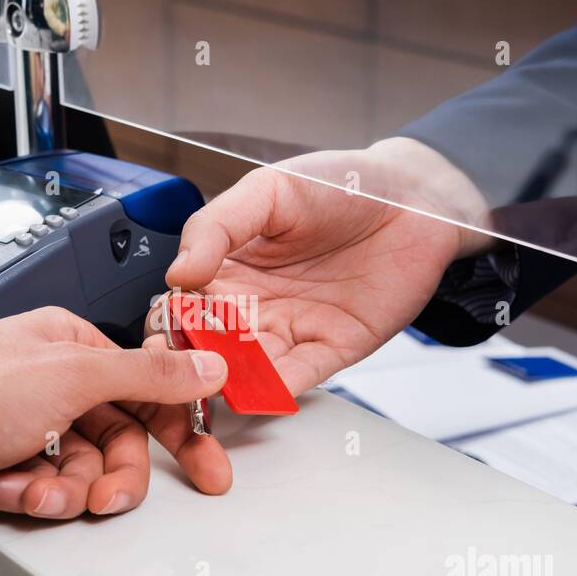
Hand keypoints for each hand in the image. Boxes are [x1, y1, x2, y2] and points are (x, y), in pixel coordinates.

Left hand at [0, 307, 230, 522]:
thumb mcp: (71, 378)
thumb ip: (148, 374)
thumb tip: (205, 364)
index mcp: (72, 346)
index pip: (150, 388)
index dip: (183, 430)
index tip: (210, 467)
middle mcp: (53, 384)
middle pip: (121, 444)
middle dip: (110, 478)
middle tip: (105, 498)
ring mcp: (29, 428)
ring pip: (84, 476)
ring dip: (58, 491)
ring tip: (26, 486)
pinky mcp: (7, 466)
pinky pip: (47, 493)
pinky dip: (23, 495)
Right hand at [161, 137, 496, 394]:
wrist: (414, 196)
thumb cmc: (340, 184)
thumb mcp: (268, 191)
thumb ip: (217, 227)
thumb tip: (177, 271)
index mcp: (227, 267)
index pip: (182, 305)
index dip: (169, 320)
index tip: (162, 328)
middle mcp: (254, 305)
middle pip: (209, 346)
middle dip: (193, 362)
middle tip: (181, 367)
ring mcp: (292, 329)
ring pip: (248, 368)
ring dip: (231, 379)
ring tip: (218, 382)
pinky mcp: (332, 348)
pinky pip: (297, 377)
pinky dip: (276, 389)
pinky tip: (259, 391)